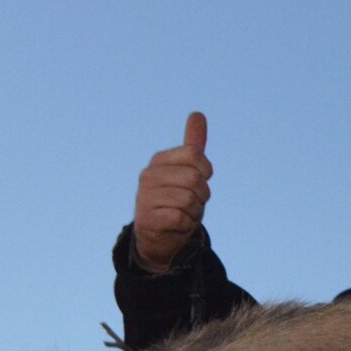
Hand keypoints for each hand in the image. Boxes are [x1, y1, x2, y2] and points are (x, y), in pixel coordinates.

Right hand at [130, 112, 211, 272]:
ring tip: (181, 214)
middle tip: (190, 202)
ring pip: (189, 200)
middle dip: (201, 196)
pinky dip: (185, 225)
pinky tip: (175, 225)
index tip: (197, 181)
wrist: (159, 236)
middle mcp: (148, 175)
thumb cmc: (176, 200)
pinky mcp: (147, 219)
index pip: (196, 155)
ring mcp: (145, 197)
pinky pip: (181, 218)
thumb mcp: (186, 170)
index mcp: (159, 160)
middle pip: (195, 179)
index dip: (205, 172)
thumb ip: (193, 144)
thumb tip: (197, 114)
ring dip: (193, 212)